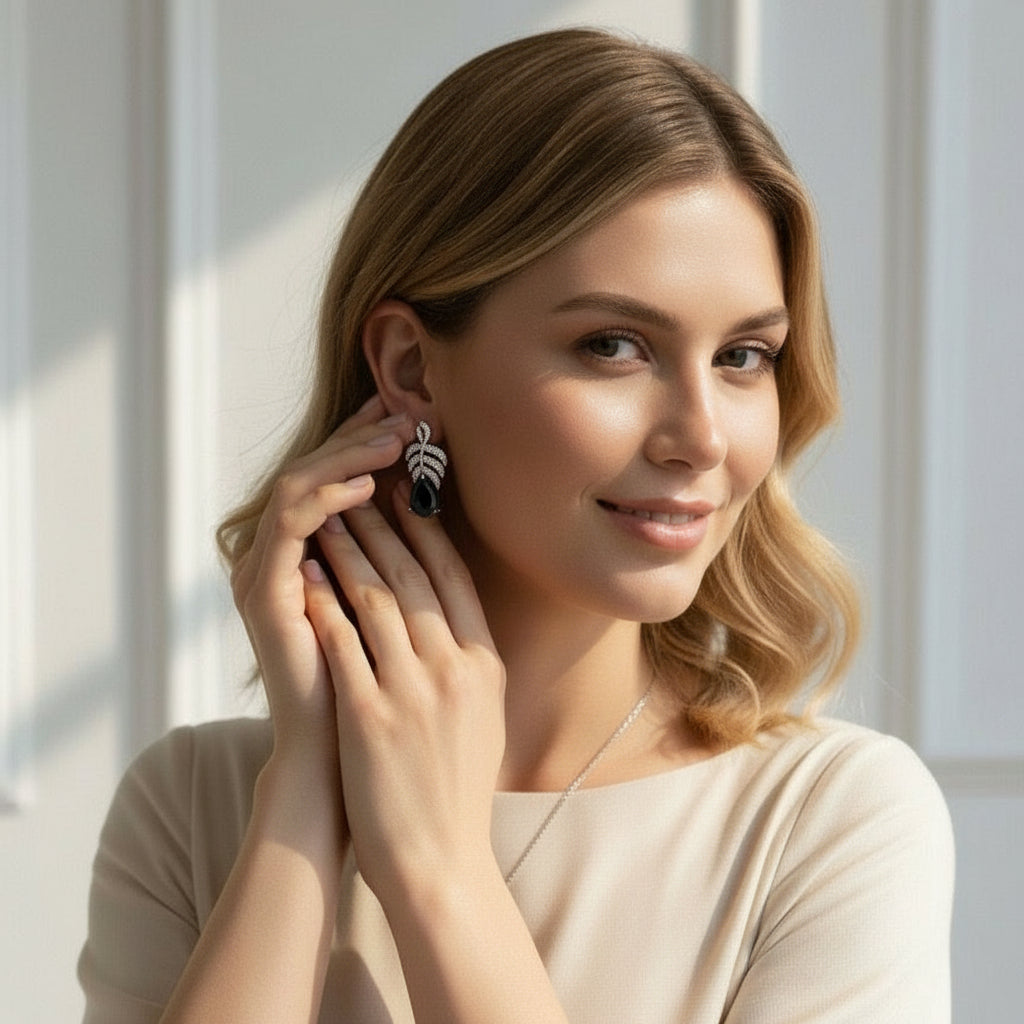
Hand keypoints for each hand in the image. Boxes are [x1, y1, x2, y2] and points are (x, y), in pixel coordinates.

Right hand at [230, 395, 410, 773]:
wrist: (342, 763)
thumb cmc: (376, 694)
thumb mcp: (397, 614)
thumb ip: (400, 565)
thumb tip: (436, 515)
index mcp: (308, 561)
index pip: (334, 483)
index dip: (368, 446)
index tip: (411, 420)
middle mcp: (277, 559)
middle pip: (314, 475)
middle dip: (361, 440)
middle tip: (407, 417)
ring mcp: (263, 574)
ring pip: (299, 487)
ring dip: (348, 459)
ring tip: (395, 441)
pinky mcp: (263, 594)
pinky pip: (290, 524)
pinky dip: (329, 498)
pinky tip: (367, 486)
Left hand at [301, 478, 505, 903]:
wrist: (439, 858)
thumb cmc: (457, 788)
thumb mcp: (485, 714)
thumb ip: (471, 659)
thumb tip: (452, 611)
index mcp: (485, 664)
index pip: (454, 580)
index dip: (428, 532)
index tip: (406, 497)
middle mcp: (455, 668)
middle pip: (415, 578)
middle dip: (384, 525)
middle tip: (360, 488)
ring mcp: (413, 691)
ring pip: (377, 600)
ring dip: (349, 552)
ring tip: (328, 519)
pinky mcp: (371, 715)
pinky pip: (343, 644)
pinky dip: (323, 603)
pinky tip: (306, 576)